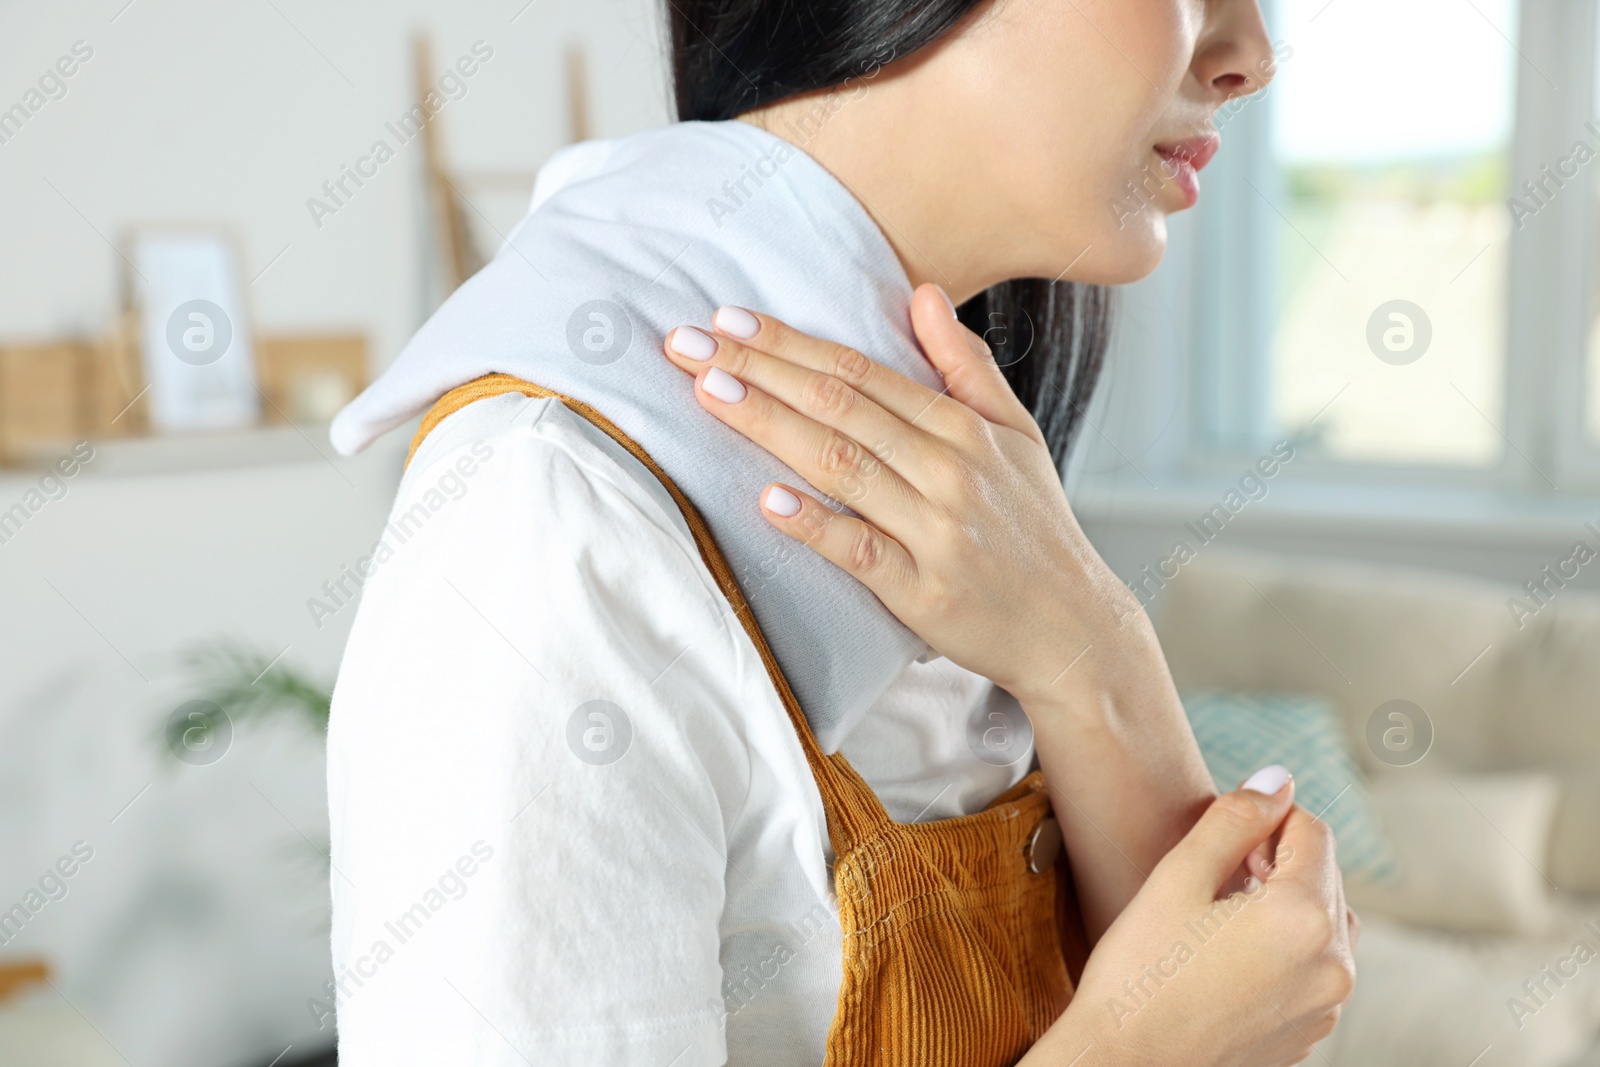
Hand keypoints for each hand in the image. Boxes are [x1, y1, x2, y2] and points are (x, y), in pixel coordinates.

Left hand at [660, 285, 1135, 704]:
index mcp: (963, 429)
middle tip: (688, 344)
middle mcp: (949, 471)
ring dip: (770, 426)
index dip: (791, 343)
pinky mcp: (924, 591)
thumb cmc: (1035, 529)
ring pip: (842, 467)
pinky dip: (816, 525)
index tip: (730, 319)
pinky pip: (861, 551)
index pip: (861, 372)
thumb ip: (966, 366)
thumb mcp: (1017, 435)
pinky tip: (768, 502)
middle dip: (759, 369)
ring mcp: (936, 531)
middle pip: (840, 407)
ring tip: (710, 394)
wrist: (1072, 627)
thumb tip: (923, 293)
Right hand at [1026, 775, 1359, 1065]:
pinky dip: (1285, 947)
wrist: (1123, 1064)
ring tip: (1221, 915)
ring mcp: (1326, 1006)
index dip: (1266, 819)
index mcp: (1304, 918)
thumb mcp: (1178, 877)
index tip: (1224, 836)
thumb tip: (1276, 780)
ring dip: (1285, 903)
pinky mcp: (1310, 1032)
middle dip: (1277, 861)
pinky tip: (1227, 956)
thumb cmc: (1140, 974)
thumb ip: (1234, 819)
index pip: (1312, 831)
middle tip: (1215, 876)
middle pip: (1324, 875)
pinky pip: (1315, 968)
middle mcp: (1333, 966)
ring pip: (1325, 921)